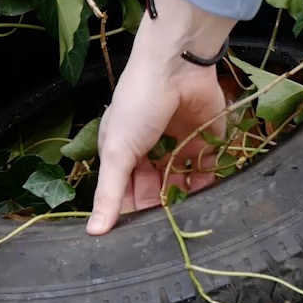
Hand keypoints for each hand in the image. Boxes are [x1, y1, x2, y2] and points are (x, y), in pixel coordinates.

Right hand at [86, 0, 235, 235]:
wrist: (178, 64)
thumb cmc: (138, 103)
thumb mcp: (117, 150)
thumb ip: (109, 193)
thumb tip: (93, 232)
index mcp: (121, 151)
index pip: (124, 192)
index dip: (130, 213)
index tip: (136, 238)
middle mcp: (149, 151)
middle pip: (154, 191)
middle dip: (158, 208)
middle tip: (166, 231)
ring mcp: (178, 145)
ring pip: (181, 183)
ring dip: (184, 200)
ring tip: (189, 218)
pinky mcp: (205, 139)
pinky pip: (208, 169)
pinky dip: (208, 184)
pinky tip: (209, 198)